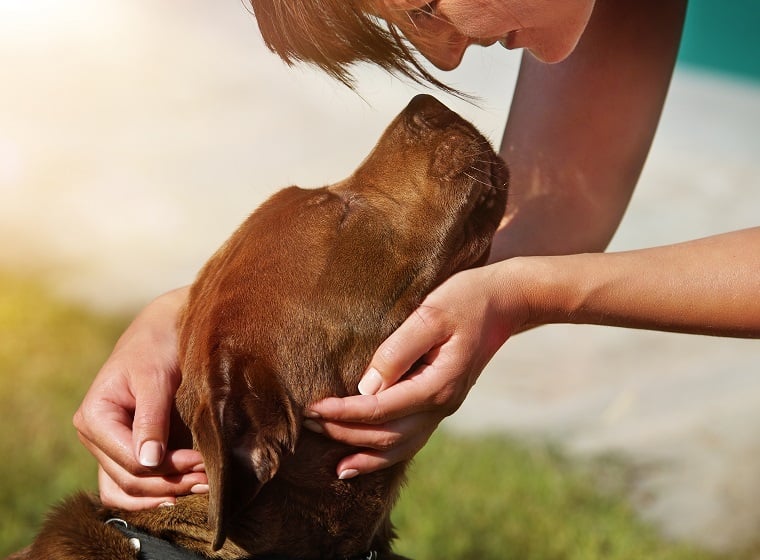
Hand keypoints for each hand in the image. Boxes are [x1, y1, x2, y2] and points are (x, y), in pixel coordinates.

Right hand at [73, 287, 208, 508]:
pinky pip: (132, 483)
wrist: (165, 327)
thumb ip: (151, 419)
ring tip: (200, 489)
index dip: (166, 469)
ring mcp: (110, 446)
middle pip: (128, 480)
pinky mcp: (128, 448)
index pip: (129, 461)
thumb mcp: (155, 378)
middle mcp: (96, 437)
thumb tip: (148, 462)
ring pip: (127, 490)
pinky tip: (183, 493)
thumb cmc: (159, 344)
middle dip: (169, 484)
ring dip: (163, 494)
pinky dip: (156, 491)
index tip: (201, 463)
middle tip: (208, 480)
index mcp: (94, 417)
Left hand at [304, 264, 523, 477]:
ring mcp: (443, 408)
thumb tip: (366, 386)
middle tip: (307, 423)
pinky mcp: (440, 403)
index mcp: (437, 385)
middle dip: (344, 433)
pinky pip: (410, 440)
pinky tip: (364, 459)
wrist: (505, 302)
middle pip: (386, 435)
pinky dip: (385, 455)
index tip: (312, 408)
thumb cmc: (465, 299)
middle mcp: (441, 405)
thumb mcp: (430, 314)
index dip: (343, 413)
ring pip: (399, 447)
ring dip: (363, 453)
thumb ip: (397, 350)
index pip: (380, 410)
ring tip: (333, 463)